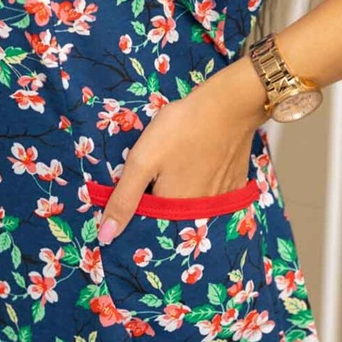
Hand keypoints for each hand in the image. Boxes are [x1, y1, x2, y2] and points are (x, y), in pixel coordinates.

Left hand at [96, 53, 267, 244]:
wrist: (229, 105)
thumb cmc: (181, 129)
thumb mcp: (143, 160)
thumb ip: (124, 198)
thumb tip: (106, 237)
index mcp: (175, 212)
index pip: (150, 225)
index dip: (137, 212)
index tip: (134, 193)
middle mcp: (201, 214)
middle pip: (173, 216)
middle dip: (161, 201)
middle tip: (157, 174)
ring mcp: (222, 200)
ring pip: (194, 204)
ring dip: (184, 192)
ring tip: (177, 167)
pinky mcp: (235, 185)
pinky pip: (214, 194)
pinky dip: (205, 184)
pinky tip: (199, 164)